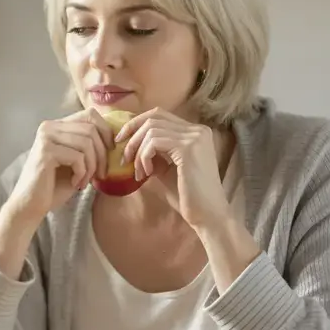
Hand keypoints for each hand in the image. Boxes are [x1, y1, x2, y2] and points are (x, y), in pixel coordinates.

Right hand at [5, 109, 114, 223]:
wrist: (31, 206)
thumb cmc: (54, 186)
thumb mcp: (76, 162)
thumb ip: (89, 147)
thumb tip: (115, 139)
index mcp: (57, 126)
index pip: (90, 115)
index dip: (106, 131)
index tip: (110, 152)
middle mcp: (49, 127)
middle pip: (91, 129)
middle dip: (102, 154)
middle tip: (100, 175)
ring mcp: (46, 137)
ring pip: (87, 143)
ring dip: (92, 166)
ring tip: (85, 182)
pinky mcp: (46, 151)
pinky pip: (78, 157)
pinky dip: (82, 174)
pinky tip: (76, 184)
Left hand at [117, 108, 232, 229]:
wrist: (207, 215)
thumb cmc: (188, 196)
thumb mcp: (166, 170)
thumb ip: (154, 154)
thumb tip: (132, 144)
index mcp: (195, 132)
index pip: (160, 115)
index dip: (136, 123)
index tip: (121, 140)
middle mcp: (197, 130)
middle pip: (154, 117)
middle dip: (132, 135)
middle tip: (123, 158)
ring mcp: (194, 137)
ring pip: (151, 130)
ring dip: (137, 151)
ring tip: (138, 172)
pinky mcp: (188, 148)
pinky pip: (154, 142)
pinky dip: (144, 156)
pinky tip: (146, 173)